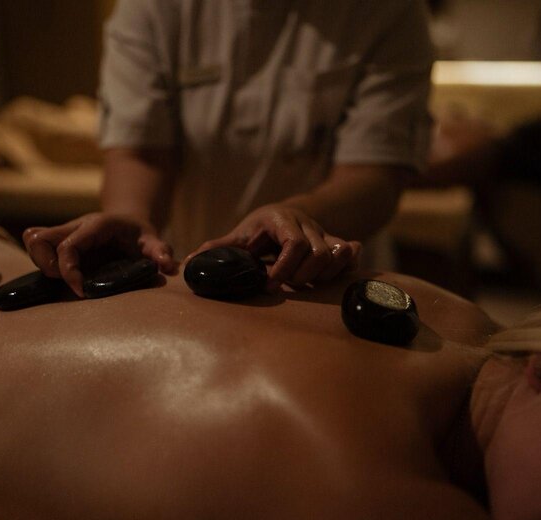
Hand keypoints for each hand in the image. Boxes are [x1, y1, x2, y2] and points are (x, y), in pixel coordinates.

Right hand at [23, 213, 176, 296]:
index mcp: (96, 226)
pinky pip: (39, 247)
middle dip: (48, 266)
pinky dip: (44, 263)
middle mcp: (76, 226)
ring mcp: (65, 233)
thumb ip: (160, 251)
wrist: (130, 222)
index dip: (69, 270)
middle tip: (72, 283)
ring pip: (34, 239)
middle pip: (39, 238)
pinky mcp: (60, 242)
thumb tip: (168, 266)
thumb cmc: (140, 234)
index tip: (81, 291)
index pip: (68, 246)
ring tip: (66, 280)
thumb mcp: (153, 240)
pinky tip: (64, 278)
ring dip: (43, 264)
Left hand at [189, 204, 360, 289]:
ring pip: (336, 255)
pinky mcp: (335, 242)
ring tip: (303, 285)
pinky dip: (347, 265)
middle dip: (301, 276)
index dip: (284, 268)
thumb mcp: (239, 236)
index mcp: (282, 219)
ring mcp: (324, 233)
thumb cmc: (258, 228)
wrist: (282, 213)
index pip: (294, 243)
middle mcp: (307, 223)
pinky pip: (351, 252)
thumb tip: (189, 263)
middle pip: (318, 253)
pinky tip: (331, 277)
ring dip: (321, 276)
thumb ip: (218, 249)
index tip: (269, 284)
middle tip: (286, 285)